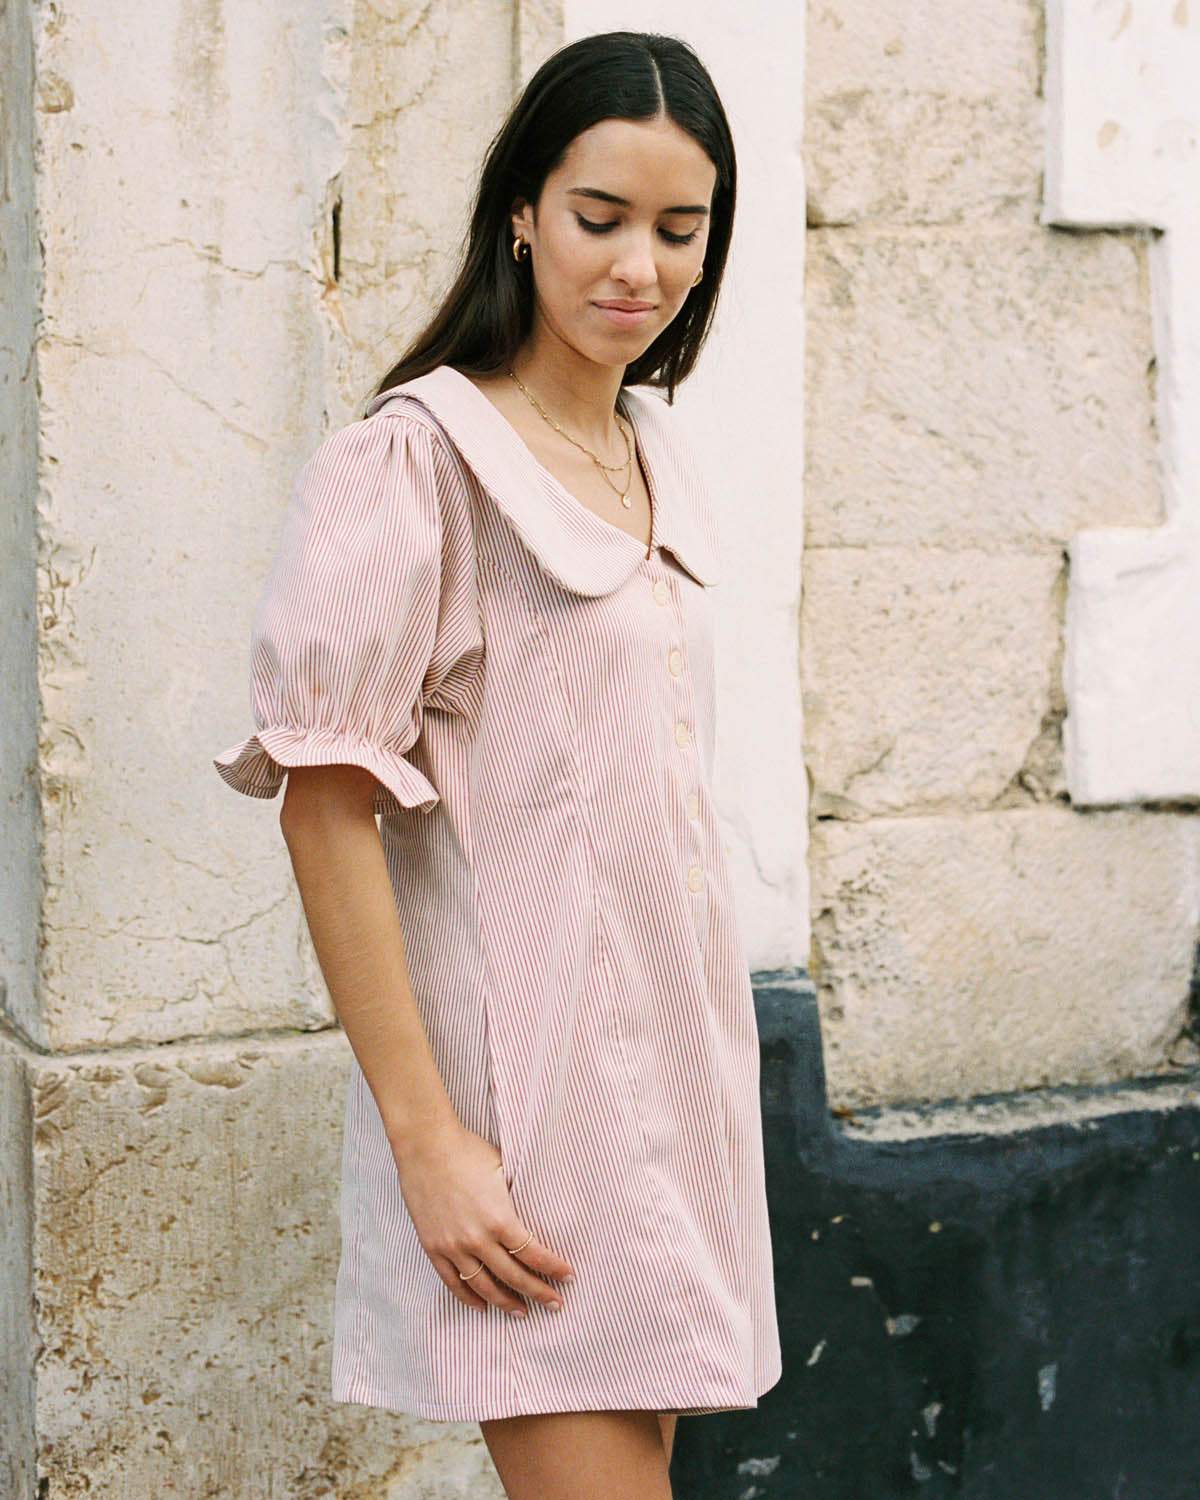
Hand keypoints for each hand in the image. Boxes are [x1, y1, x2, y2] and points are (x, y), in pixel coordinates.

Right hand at [391, 1118, 574, 1316]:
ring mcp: (453, 1246)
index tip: (568, 1278)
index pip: (533, 1254)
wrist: (426, 1146)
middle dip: (539, 1293)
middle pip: (514, 1277)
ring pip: (484, 1286)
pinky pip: (453, 1282)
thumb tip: (535, 1209)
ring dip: (506, 1302)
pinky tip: (483, 1305)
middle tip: (555, 1304)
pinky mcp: (433, 1247)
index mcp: (500, 1219)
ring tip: (522, 1311)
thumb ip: (517, 1196)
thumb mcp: (504, 1170)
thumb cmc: (468, 1152)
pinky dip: (469, 1297)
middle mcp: (477, 1239)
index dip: (554, 1268)